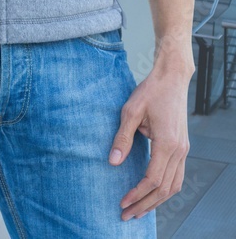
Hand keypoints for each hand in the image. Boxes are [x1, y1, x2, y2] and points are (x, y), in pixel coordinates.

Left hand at [110, 51, 193, 220]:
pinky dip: (165, 189)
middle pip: (165, 188)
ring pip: (175, 185)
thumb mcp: (130, 112)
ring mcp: (183, 149)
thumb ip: (122, 138)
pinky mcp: (181, 147)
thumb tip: (112, 162)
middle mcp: (179, 150)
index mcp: (167, 144)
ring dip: (157, 201)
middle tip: (126, 215)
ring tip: (139, 211)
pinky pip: (177, 176)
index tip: (122, 203)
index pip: (152, 179)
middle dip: (145, 204)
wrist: (172, 79)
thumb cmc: (150, 92)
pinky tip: (152, 194)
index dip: (137, 194)